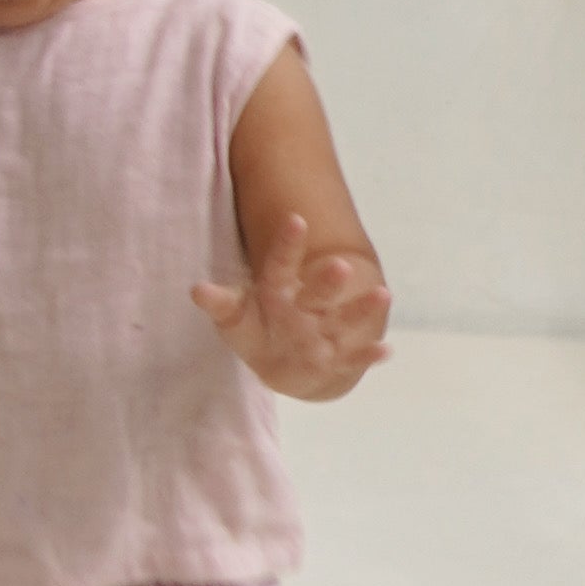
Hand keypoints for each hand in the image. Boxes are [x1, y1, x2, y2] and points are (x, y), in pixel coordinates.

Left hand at [192, 213, 389, 401]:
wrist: (281, 365)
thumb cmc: (256, 332)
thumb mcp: (234, 319)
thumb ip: (220, 303)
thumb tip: (196, 290)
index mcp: (279, 291)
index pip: (281, 264)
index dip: (287, 244)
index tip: (295, 220)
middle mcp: (307, 307)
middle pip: (318, 291)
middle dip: (328, 279)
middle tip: (339, 264)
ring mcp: (324, 332)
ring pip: (345, 318)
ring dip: (362, 308)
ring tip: (383, 294)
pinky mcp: (336, 359)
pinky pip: (354, 357)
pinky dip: (369, 356)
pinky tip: (387, 351)